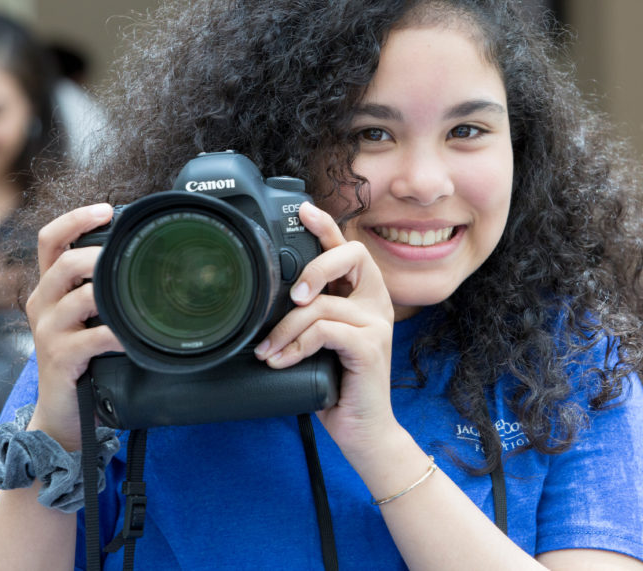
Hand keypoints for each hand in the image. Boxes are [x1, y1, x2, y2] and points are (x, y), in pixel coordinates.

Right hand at [24, 204, 124, 449]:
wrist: (63, 413)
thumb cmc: (82, 359)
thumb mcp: (85, 318)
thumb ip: (101, 290)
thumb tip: (143, 263)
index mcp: (48, 288)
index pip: (50, 239)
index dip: (75, 219)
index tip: (106, 209)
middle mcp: (42, 303)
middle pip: (65, 262)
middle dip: (100, 255)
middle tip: (128, 258)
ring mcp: (48, 331)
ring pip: (80, 296)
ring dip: (112, 293)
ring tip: (135, 298)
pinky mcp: (60, 358)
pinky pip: (93, 338)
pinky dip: (118, 334)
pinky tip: (133, 337)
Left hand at [255, 202, 396, 459]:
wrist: (363, 431)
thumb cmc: (337, 387)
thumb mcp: (317, 345)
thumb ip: (305, 319)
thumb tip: (265, 303)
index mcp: (364, 297)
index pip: (349, 250)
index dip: (327, 227)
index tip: (303, 210)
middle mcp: (376, 303)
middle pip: (351, 256)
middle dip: (314, 266)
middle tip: (291, 296)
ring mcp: (377, 324)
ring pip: (323, 304)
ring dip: (285, 328)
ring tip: (268, 351)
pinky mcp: (370, 347)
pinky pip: (325, 331)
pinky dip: (297, 346)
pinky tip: (283, 361)